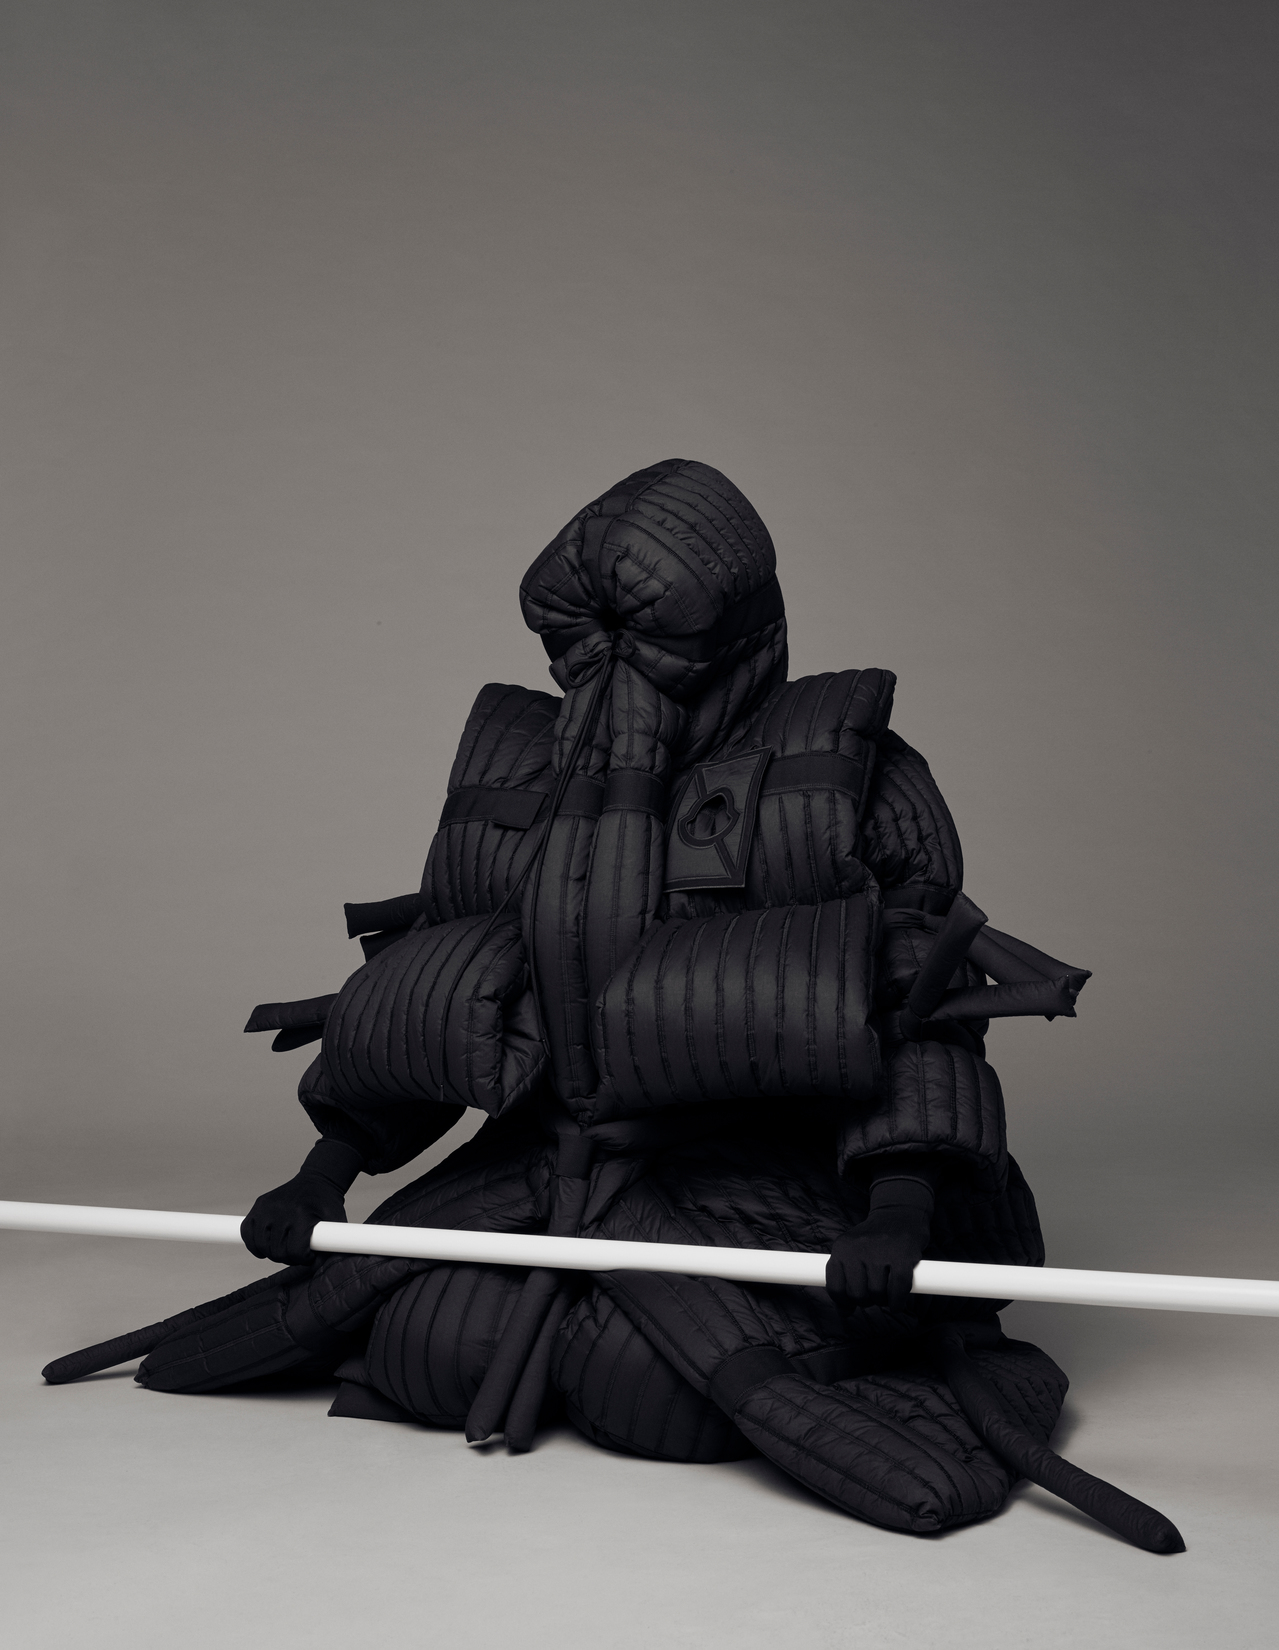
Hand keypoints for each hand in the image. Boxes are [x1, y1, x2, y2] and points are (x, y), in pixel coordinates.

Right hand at [240, 1139, 363, 1263]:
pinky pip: (247, 1233)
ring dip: (271, 1253)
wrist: (317, 1180)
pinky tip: (266, 1244)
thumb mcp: (337, 1223)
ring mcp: (268, 1206)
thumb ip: (332, 1246)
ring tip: (284, 1248)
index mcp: (303, 1214)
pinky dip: (254, 1243)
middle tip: (298, 1252)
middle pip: (277, 1251)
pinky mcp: (259, 1204)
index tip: (310, 1254)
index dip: (304, 1259)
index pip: (295, 1251)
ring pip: (260, 1245)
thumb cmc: (327, 1206)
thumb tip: (317, 1267)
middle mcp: (282, 1209)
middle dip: (289, 1258)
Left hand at [825, 1204, 930, 1311]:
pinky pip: (898, 1289)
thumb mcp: (852, 1249)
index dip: (843, 1302)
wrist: (899, 1213)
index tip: (851, 1305)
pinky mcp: (903, 1255)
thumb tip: (844, 1314)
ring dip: (883, 1301)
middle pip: (857, 1293)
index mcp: (842, 1247)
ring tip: (886, 1296)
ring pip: (877, 1293)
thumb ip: (845, 1277)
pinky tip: (897, 1303)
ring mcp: (880, 1251)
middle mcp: (858, 1248)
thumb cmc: (874, 1239)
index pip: (835, 1286)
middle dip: (866, 1301)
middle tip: (873, 1296)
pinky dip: (897, 1302)